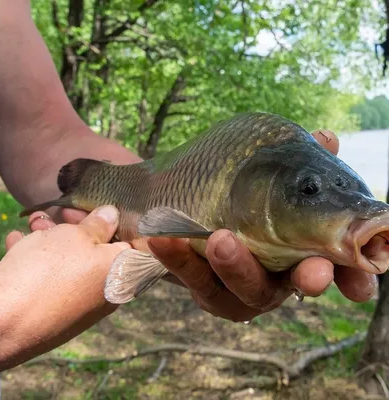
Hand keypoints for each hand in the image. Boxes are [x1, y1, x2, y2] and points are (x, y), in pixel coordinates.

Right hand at [0, 205, 129, 373]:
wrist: (2, 326)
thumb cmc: (48, 272)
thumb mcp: (76, 236)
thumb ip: (99, 224)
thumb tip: (112, 216)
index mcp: (123, 273)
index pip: (130, 241)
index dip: (112, 220)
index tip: (93, 209)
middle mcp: (108, 292)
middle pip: (98, 250)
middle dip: (76, 227)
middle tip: (59, 213)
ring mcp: (83, 306)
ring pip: (72, 263)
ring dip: (54, 239)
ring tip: (34, 224)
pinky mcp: (58, 315)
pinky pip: (55, 282)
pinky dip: (39, 261)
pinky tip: (18, 242)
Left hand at [60, 129, 377, 322]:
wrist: (183, 197)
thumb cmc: (237, 186)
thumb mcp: (270, 169)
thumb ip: (299, 161)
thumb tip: (326, 138)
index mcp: (296, 250)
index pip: (333, 270)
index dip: (352, 279)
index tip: (361, 285)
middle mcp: (271, 275)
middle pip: (291, 285)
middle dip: (302, 279)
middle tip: (312, 271)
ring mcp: (235, 286)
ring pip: (240, 293)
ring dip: (235, 267)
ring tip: (220, 238)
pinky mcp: (201, 287)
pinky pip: (192, 280)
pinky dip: (178, 260)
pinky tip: (162, 235)